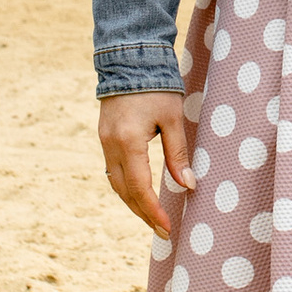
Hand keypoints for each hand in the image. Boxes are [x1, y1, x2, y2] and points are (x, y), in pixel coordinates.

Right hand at [99, 92, 194, 236]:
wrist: (129, 60)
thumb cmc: (156, 87)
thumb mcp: (173, 119)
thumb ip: (177, 154)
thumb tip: (187, 185)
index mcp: (129, 142)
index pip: (140, 188)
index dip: (154, 211)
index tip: (167, 228)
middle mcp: (111, 146)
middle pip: (125, 192)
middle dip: (144, 214)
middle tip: (163, 231)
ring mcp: (104, 142)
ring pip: (116, 184)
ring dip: (133, 204)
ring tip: (153, 218)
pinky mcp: (105, 138)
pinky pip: (114, 171)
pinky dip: (127, 188)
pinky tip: (140, 194)